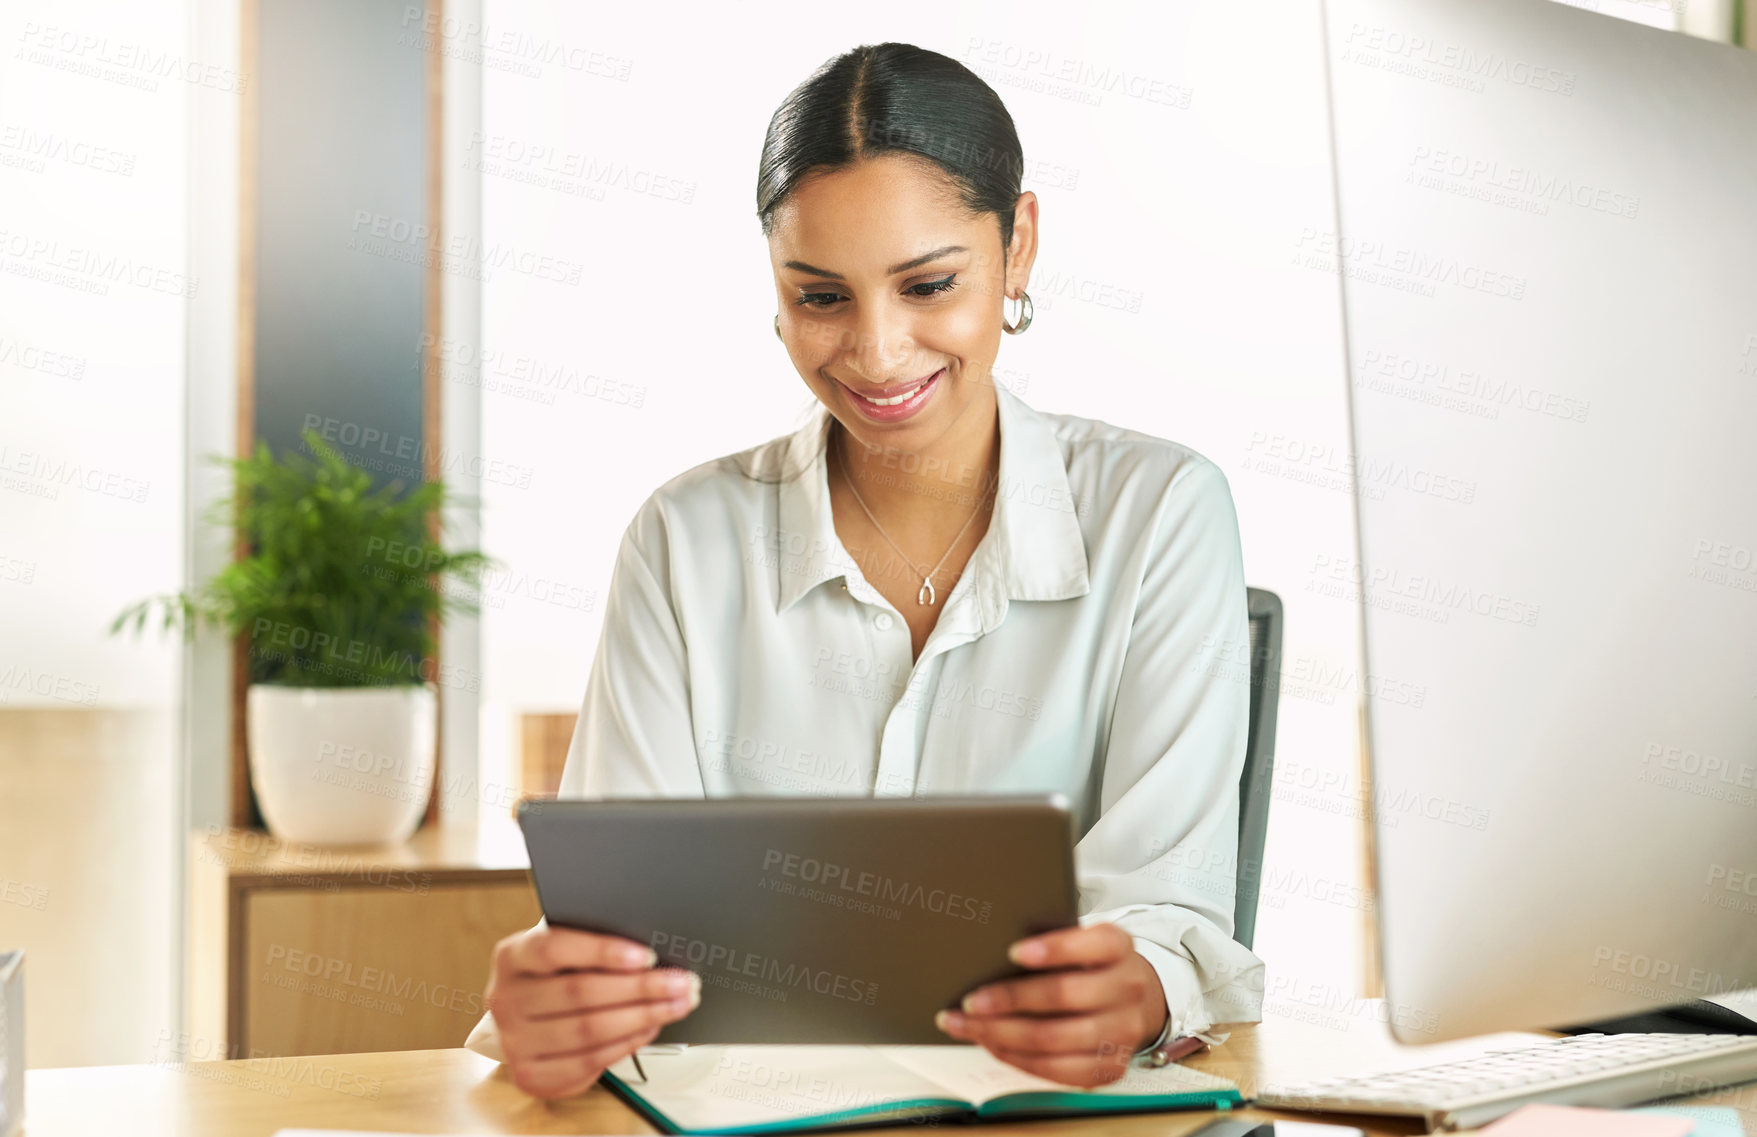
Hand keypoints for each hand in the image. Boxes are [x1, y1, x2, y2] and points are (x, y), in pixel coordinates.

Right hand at [484, 924, 700, 1099]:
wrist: (524, 1019)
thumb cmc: (555, 976)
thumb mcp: (564, 951)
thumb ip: (593, 946)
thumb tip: (651, 953)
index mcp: (512, 956)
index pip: (554, 948)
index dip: (602, 951)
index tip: (646, 955)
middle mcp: (505, 999)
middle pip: (579, 992)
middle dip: (640, 988)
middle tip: (681, 982)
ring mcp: (514, 1041)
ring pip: (588, 1030)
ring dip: (643, 1017)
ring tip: (677, 1004)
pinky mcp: (531, 1075)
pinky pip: (589, 1061)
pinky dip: (627, 1044)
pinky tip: (650, 1028)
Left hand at [933, 923, 1166, 1086]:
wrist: (1135, 1000)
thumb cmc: (1091, 966)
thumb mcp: (1081, 941)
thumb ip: (1049, 944)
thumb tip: (990, 958)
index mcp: (1118, 947)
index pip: (1094, 943)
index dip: (1054, 949)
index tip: (1013, 952)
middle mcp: (1127, 988)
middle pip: (1064, 995)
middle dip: (1009, 999)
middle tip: (970, 1001)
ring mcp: (1123, 1031)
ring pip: (1053, 1038)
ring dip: (1001, 1034)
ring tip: (968, 1025)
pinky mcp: (1111, 1067)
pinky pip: (1057, 1070)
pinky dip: (1017, 1058)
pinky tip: (992, 1044)